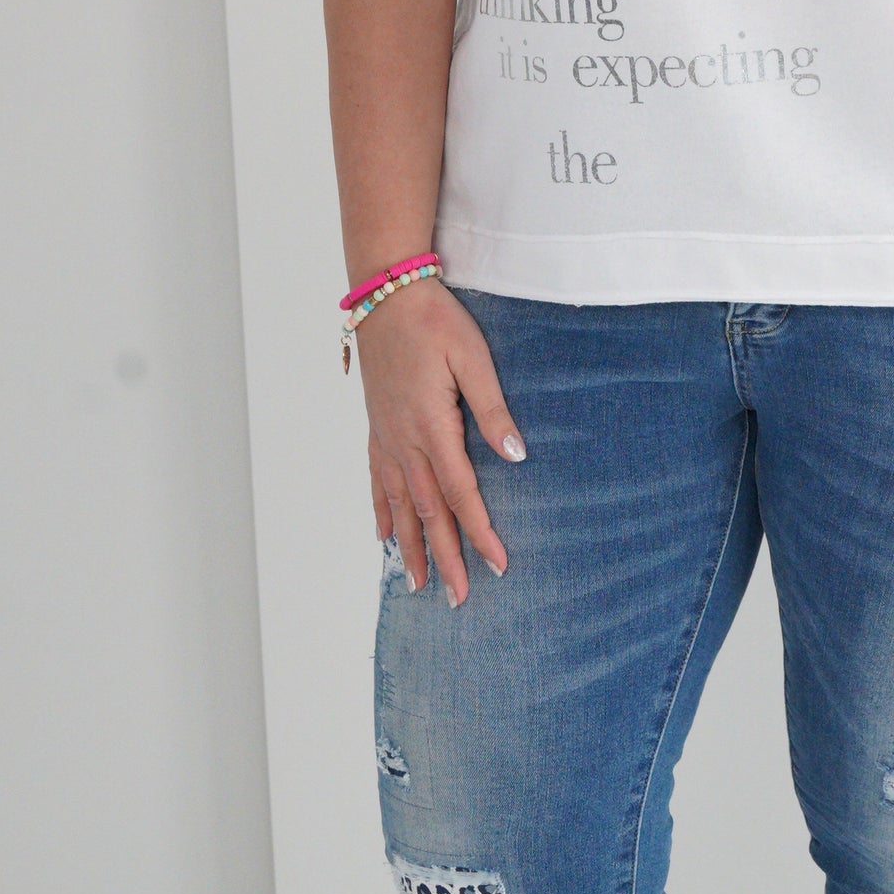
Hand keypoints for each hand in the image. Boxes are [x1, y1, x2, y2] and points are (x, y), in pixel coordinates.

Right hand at [357, 281, 526, 604]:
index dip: (480, 534)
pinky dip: (383, 511)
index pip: (461, 494)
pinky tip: (384, 535)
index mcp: (432, 426)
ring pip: (400, 504)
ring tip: (419, 585)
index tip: (498, 567)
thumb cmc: (434, 319)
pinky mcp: (377, 426)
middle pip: (428, 512)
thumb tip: (516, 456)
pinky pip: (377, 480)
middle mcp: (404, 440)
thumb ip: (493, 409)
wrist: (386, 293)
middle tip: (459, 600)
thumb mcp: (473, 357)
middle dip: (445, 558)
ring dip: (410, 546)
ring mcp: (386, 436)